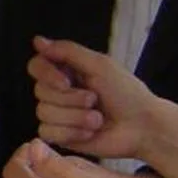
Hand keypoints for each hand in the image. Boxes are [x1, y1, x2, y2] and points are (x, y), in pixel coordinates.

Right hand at [30, 37, 159, 159]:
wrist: (141, 127)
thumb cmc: (127, 94)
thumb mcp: (100, 65)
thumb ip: (68, 51)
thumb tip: (37, 41)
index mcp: (67, 71)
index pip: (36, 66)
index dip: (46, 74)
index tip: (66, 82)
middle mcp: (59, 92)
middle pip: (40, 92)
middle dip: (70, 99)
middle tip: (94, 100)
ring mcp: (59, 115)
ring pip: (44, 113)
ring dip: (75, 117)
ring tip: (97, 119)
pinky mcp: (61, 136)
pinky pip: (47, 132)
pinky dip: (71, 132)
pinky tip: (90, 132)